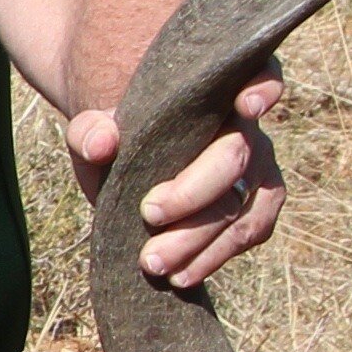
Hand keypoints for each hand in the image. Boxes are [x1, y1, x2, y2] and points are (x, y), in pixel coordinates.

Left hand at [64, 77, 285, 288]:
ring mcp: (259, 170)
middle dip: (193, 193)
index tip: (246, 107)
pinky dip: (215, 257)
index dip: (261, 88)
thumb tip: (101, 143)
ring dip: (202, 241)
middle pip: (237, 158)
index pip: (258, 75)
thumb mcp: (94, 128)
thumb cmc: (119, 137)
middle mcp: (247, 128)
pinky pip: (249, 234)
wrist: (128, 165)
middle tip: (148, 214)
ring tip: (155, 264)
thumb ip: (90, 129)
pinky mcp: (255, 208)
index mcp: (217, 90)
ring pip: (246, 208)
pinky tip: (181, 276)